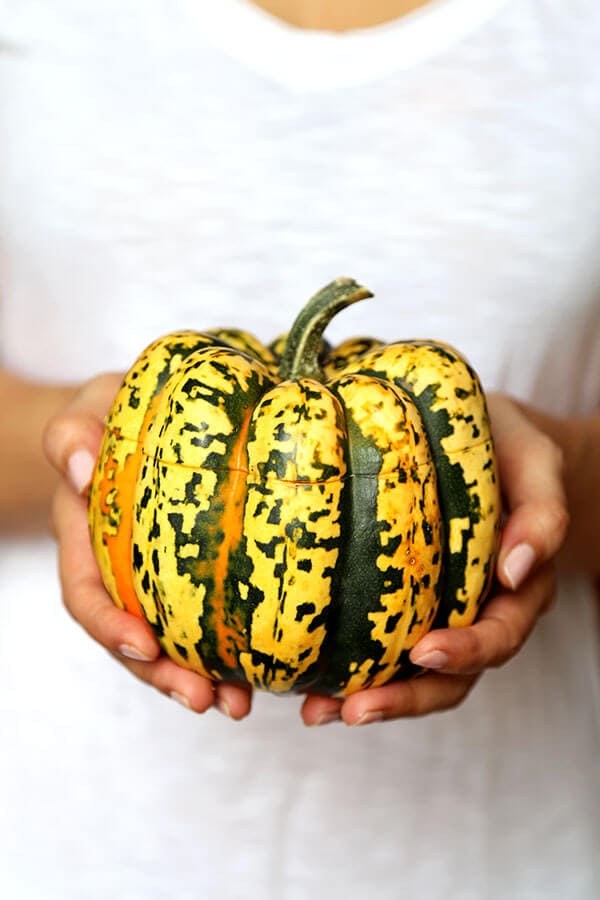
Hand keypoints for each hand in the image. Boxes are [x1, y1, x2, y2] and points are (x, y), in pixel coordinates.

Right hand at [43, 374, 252, 719]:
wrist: (139, 415)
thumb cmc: (113, 411)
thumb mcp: (88, 408)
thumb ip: (73, 433)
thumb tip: (81, 471)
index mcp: (86, 535)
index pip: (85, 590)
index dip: (108, 624)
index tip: (143, 646)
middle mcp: (118, 568)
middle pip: (129, 636)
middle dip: (162, 675)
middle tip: (206, 700)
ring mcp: (155, 576)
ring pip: (169, 641)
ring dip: (196, 678)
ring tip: (237, 704)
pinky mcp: (192, 573)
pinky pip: (204, 618)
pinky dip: (226, 649)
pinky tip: (259, 671)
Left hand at [301, 393, 569, 726]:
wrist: (483, 440)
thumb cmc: (508, 447)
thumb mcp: (536, 464)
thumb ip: (542, 513)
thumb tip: (516, 570)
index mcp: (517, 590)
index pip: (497, 636)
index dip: (465, 652)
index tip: (423, 651)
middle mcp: (478, 613)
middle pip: (449, 677)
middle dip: (404, 698)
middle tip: (353, 711)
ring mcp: (438, 612)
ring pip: (412, 675)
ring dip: (370, 698)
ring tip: (316, 711)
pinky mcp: (402, 602)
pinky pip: (380, 645)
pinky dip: (349, 668)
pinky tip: (306, 679)